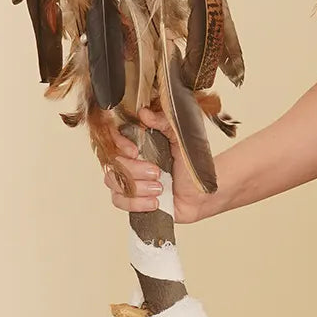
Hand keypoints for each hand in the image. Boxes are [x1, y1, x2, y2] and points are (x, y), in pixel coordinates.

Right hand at [102, 107, 208, 224]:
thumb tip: (145, 113)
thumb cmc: (192, 167)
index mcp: (139, 145)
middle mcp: (130, 162)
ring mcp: (129, 182)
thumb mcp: (182, 140)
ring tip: (160, 189)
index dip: (119, 145)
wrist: (203, 194)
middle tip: (157, 172)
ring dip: (139, 188)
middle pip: (112, 164)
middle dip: (135, 171)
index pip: (113, 140)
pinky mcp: (132, 201)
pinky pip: (120, 202)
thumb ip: (165, 123)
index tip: (135, 151)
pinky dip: (138, 203)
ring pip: (114, 184)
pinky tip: (155, 202)